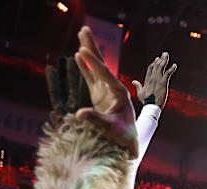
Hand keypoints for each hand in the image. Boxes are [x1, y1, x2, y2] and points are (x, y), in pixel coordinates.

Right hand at [73, 26, 138, 158]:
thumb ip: (96, 119)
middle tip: (85, 29)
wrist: (128, 142)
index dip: (92, 62)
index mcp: (118, 93)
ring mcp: (106, 91)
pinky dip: (85, 67)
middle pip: (101, 64)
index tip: (83, 50)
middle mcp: (113, 88)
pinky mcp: (100, 96)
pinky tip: (79, 56)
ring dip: (88, 53)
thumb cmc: (122, 136)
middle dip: (92, 48)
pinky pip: (91, 77)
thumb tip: (80, 113)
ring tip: (82, 36)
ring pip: (95, 68)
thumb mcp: (110, 128)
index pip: (104, 74)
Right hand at [132, 52, 176, 108]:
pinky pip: (168, 73)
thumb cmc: (146, 101)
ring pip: (161, 67)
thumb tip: (133, 81)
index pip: (150, 68)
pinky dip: (172, 69)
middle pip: (156, 65)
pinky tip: (175, 65)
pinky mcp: (163, 82)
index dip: (154, 63)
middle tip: (165, 53)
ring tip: (167, 55)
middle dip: (161, 59)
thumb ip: (138, 85)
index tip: (158, 58)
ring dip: (165, 60)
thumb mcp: (140, 92)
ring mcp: (157, 79)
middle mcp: (152, 77)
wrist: (151, 105)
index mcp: (147, 79)